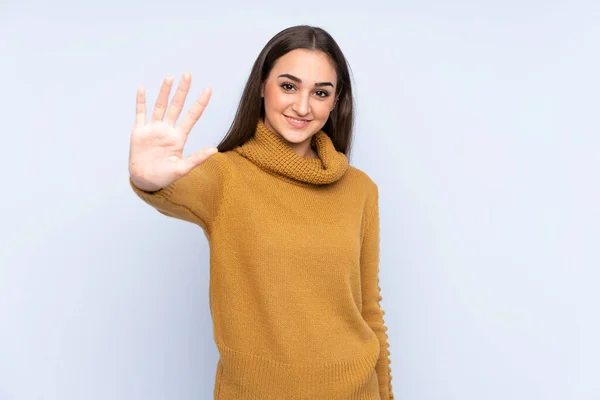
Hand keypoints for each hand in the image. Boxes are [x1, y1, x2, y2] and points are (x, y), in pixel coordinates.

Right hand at [128, 72, 217, 191]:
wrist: (146, 180)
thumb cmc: (165, 176)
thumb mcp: (183, 168)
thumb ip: (198, 158)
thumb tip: (215, 150)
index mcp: (179, 137)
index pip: (192, 116)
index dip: (200, 102)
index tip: (208, 89)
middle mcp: (167, 129)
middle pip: (176, 106)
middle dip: (182, 91)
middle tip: (188, 74)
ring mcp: (153, 129)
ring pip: (160, 106)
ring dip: (164, 92)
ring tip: (170, 77)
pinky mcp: (140, 131)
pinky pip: (140, 113)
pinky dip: (141, 101)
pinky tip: (143, 89)